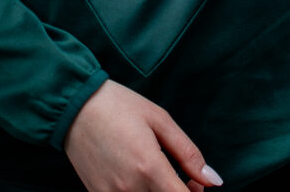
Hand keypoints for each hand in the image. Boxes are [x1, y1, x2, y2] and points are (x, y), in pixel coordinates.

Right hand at [63, 79, 222, 191]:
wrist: (75, 106)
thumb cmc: (119, 106)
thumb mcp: (159, 119)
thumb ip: (188, 153)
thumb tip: (214, 181)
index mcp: (149, 167)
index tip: (197, 185)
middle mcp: (130, 188)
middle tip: (185, 180)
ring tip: (161, 175)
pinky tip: (141, 177)